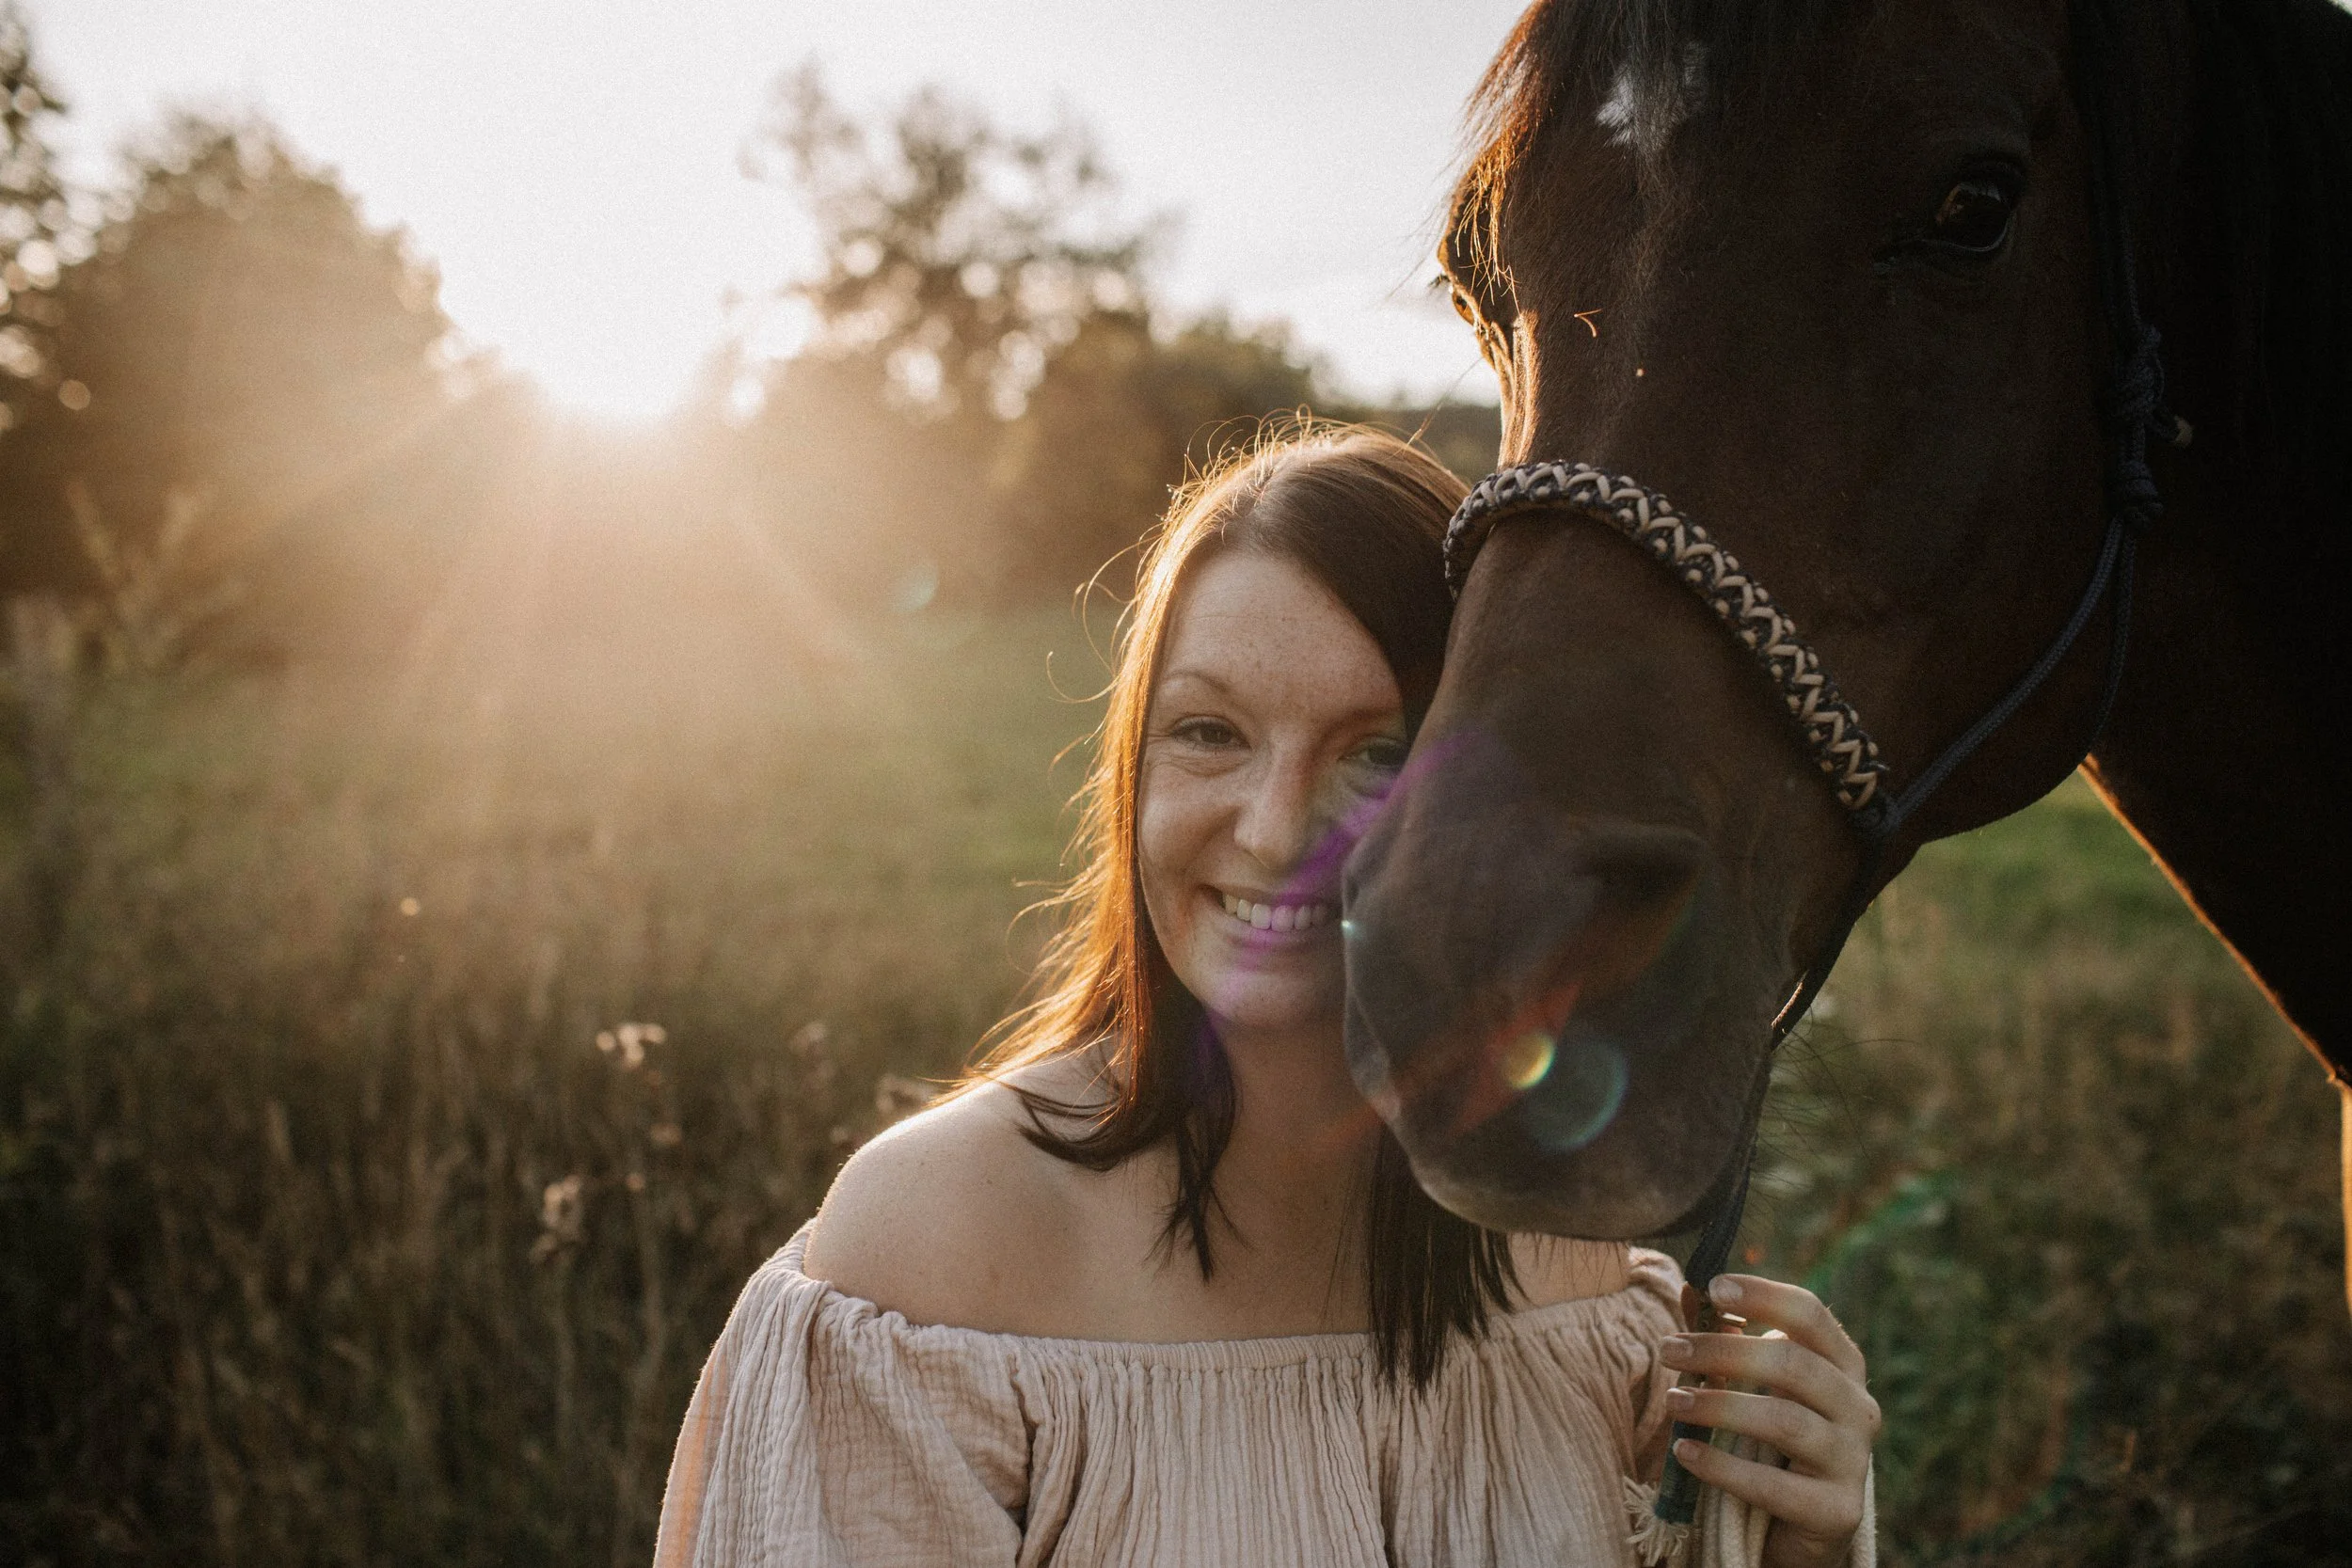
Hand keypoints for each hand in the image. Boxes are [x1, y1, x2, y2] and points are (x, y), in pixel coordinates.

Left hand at [1660, 1274, 1877, 1567]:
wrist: (1799, 1525)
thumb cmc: (1771, 1439)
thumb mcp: (1754, 1383)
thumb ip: (1727, 1338)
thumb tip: (1691, 1291)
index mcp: (1843, 1365)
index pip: (1809, 1314)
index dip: (1763, 1296)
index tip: (1713, 1288)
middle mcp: (1858, 1407)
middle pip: (1792, 1364)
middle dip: (1722, 1352)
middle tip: (1669, 1350)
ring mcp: (1853, 1461)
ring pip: (1783, 1421)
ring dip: (1718, 1406)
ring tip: (1672, 1402)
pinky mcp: (1837, 1511)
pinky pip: (1774, 1485)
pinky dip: (1722, 1467)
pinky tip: (1684, 1452)